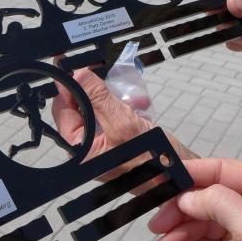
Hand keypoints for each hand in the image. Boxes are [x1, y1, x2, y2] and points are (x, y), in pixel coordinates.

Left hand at [52, 68, 193, 181]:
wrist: (178, 175)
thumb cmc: (151, 161)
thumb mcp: (123, 123)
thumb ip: (98, 98)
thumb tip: (78, 75)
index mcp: (79, 149)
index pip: (63, 110)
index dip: (68, 86)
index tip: (71, 65)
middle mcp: (86, 147)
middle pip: (78, 108)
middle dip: (93, 90)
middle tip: (102, 73)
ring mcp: (100, 143)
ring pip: (96, 109)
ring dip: (111, 97)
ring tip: (128, 96)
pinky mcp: (115, 139)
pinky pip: (112, 115)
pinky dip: (123, 106)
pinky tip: (138, 105)